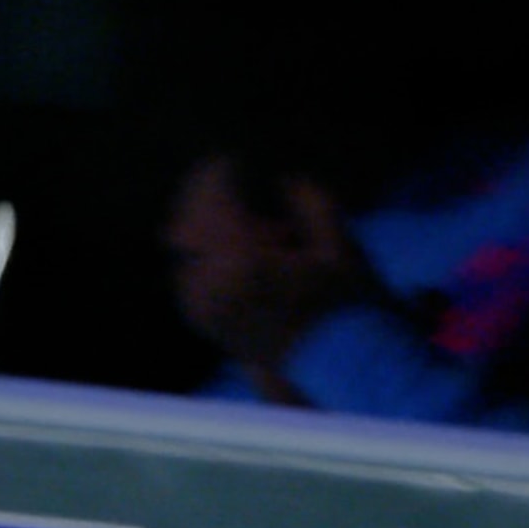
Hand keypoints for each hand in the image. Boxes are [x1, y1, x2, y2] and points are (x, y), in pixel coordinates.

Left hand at [166, 156, 365, 388]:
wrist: (337, 369)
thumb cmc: (346, 308)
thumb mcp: (341, 247)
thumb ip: (312, 202)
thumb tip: (283, 180)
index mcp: (241, 261)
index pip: (211, 201)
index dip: (218, 172)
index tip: (232, 158)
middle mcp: (209, 283)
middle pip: (186, 218)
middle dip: (207, 195)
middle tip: (232, 180)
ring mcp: (199, 304)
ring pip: (182, 244)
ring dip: (206, 223)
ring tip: (250, 224)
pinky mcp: (200, 317)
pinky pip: (188, 268)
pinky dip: (205, 251)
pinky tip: (243, 251)